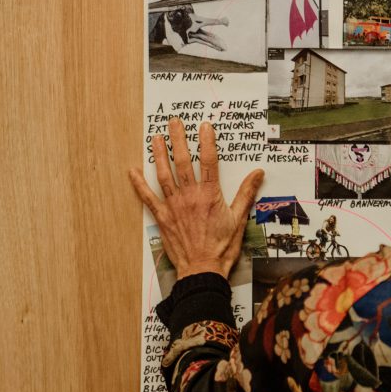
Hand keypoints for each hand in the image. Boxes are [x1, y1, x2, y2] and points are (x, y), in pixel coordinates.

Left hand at [129, 118, 263, 278]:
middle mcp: (190, 196)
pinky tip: (132, 171)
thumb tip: (258, 173)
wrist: (202, 269)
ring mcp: (173, 206)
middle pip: (183, 162)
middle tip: (174, 122)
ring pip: (164, 174)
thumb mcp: (239, 218)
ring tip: (156, 138)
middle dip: (178, 140)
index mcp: (210, 195)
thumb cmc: (222, 247)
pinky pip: (147, 197)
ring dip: (159, 155)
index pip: (208, 161)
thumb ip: (247, 193)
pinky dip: (138, 184)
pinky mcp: (162, 217)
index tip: (204, 126)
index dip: (206, 141)